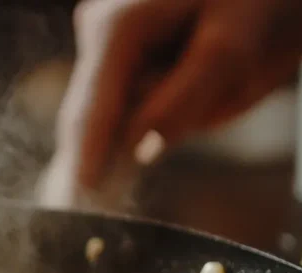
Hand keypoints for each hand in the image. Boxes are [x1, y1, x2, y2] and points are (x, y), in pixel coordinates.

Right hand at [54, 0, 301, 190]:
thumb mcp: (235, 47)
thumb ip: (183, 99)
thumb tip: (141, 148)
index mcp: (120, 26)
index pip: (91, 107)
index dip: (84, 159)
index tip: (75, 204)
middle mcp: (102, 29)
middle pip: (86, 113)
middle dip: (80, 163)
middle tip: (67, 217)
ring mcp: (110, 41)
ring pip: (98, 113)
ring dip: (94, 157)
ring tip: (73, 206)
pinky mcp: (125, 56)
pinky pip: (114, 105)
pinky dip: (112, 141)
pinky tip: (97, 179)